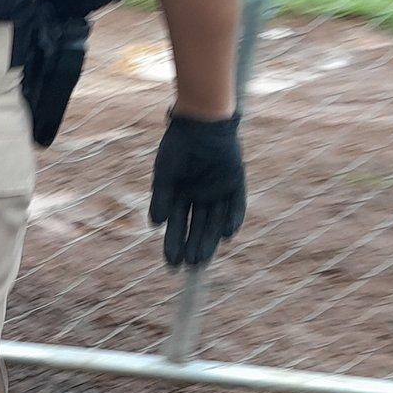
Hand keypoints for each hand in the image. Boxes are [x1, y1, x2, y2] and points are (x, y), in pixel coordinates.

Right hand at [149, 110, 245, 267]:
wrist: (199, 124)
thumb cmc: (177, 148)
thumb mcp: (164, 176)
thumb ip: (161, 199)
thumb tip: (155, 225)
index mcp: (180, 196)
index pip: (178, 226)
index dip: (174, 245)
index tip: (171, 264)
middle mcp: (199, 197)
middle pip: (197, 228)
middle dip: (193, 247)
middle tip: (190, 268)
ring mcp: (218, 191)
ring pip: (215, 221)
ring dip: (210, 240)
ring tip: (203, 259)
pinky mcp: (235, 183)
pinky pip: (236, 205)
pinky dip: (233, 219)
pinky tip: (227, 235)